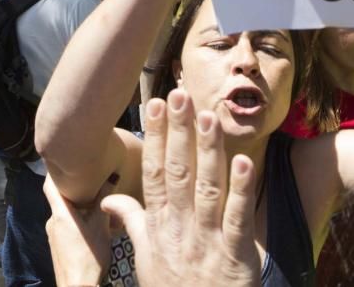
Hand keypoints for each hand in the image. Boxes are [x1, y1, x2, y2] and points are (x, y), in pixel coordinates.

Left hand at [44, 174, 118, 286]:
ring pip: (64, 214)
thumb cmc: (88, 258)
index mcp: (60, 214)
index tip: (61, 160)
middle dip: (72, 190)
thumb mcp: (101, 228)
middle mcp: (52, 222)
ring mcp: (53, 236)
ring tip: (95, 204)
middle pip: (59, 199)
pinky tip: (91, 226)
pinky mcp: (57, 248)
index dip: (53, 171)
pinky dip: (76, 222)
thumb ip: (104, 203)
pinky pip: (65, 227)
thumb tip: (110, 178)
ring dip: (76, 208)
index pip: (49, 185)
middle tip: (88, 181)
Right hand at [102, 91, 259, 286]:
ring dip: (208, 151)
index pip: (154, 173)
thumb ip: (132, 223)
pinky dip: (241, 190)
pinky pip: (238, 218)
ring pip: (207, 188)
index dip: (155, 137)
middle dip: (178, 132)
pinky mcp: (236, 255)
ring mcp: (207, 241)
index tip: (154, 105)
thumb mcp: (144, 258)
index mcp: (159, 226)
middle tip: (179, 94)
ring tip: (208, 116)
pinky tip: (245, 162)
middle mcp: (179, 229)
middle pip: (178, 173)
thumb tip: (108, 199)